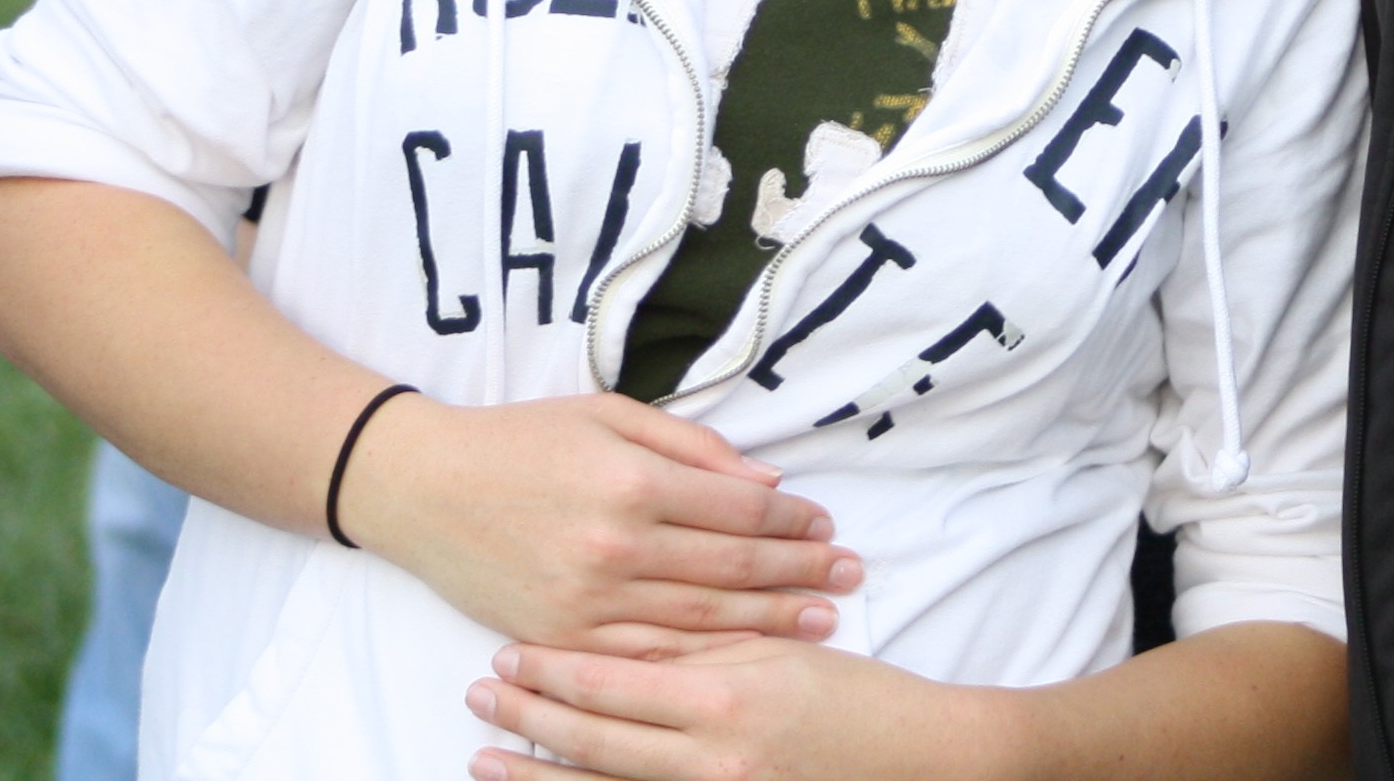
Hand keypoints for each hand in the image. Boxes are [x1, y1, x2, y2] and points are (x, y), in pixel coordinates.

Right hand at [337, 392, 863, 653]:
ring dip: (766, 623)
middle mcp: (613, 548)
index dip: (793, 522)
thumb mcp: (611, 415)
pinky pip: (641, 658)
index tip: (827, 527)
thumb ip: (693, 449)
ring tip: (818, 622)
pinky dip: (697, 658)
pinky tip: (740, 656)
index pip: (739, 511)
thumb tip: (766, 484)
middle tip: (849, 579)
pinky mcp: (556, 637)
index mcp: (632, 484)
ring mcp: (583, 602)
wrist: (422, 488)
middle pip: (731, 571)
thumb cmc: (522, 439)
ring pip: (697, 623)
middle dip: (799, 576)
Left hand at [466, 636, 1016, 780]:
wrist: (913, 762)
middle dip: (530, 715)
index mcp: (725, 699)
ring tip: (480, 756)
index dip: (555, 668)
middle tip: (480, 690)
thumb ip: (708, 643)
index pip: (614, 682)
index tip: (508, 649)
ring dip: (534, 776)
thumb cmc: (853, 698)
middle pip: (593, 740)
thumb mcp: (781, 656)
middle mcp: (708, 761)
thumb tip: (629, 628)